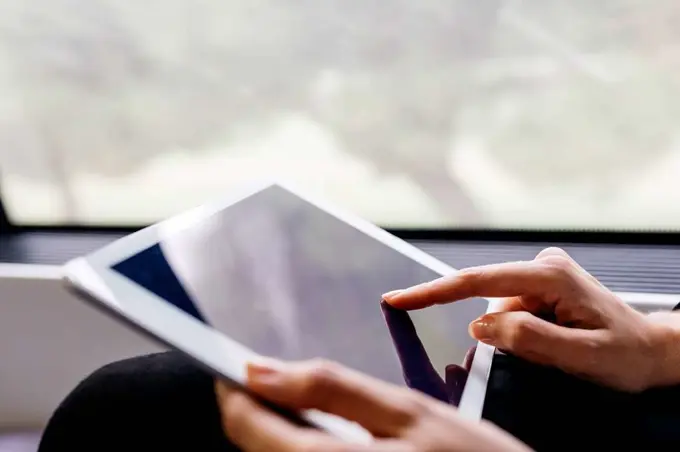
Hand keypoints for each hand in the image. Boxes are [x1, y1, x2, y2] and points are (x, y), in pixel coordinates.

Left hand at [215, 359, 529, 450]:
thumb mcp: (406, 411)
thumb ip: (330, 388)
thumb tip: (261, 370)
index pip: (247, 428)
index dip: (234, 391)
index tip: (232, 365)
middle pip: (258, 449)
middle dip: (257, 410)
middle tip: (274, 380)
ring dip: (277, 432)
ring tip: (304, 406)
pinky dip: (303, 447)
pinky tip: (327, 435)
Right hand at [384, 247, 679, 391]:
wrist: (652, 350)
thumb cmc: (624, 355)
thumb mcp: (580, 357)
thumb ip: (527, 339)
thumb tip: (478, 325)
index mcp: (549, 275)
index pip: (476, 283)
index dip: (432, 292)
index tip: (396, 299)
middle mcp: (542, 264)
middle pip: (490, 302)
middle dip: (500, 334)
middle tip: (547, 355)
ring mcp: (542, 272)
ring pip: (500, 311)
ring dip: (515, 337)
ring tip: (559, 349)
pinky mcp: (541, 283)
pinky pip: (511, 312)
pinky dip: (519, 332)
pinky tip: (554, 341)